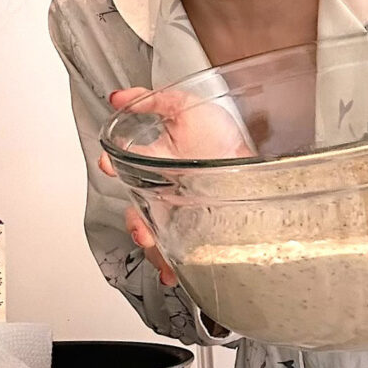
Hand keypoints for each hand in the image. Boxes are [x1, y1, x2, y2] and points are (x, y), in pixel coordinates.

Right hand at [99, 85, 249, 287]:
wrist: (258, 161)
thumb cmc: (223, 135)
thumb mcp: (185, 106)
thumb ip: (152, 100)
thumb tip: (121, 97)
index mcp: (159, 160)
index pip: (126, 167)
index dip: (113, 167)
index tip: (109, 164)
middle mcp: (167, 189)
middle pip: (139, 212)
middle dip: (135, 223)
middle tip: (140, 228)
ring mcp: (181, 213)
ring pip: (155, 236)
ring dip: (151, 246)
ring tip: (154, 246)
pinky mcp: (198, 232)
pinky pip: (178, 252)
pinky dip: (170, 264)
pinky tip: (171, 270)